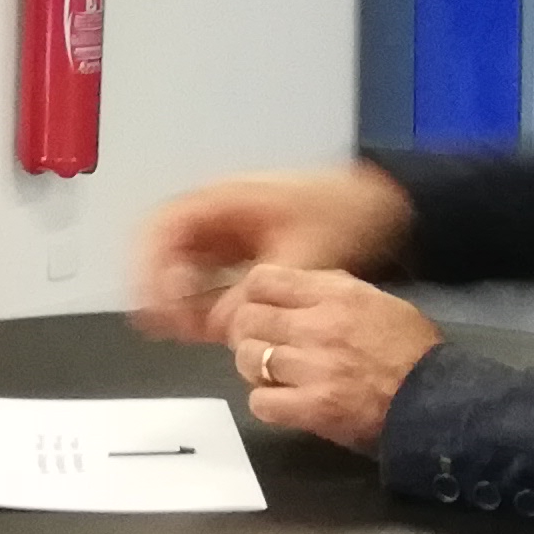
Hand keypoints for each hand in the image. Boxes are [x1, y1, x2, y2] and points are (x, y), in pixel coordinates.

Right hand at [133, 163, 413, 338]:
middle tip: (162, 326)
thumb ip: (261, 293)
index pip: (167, 226)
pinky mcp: (244, 250)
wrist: (380, 202)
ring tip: (180, 334)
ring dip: (179, 297)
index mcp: (226, 199)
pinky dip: (202, 299)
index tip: (159, 304)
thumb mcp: (304, 256)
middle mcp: (219, 212)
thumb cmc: (344, 214)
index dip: (153, 265)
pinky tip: (206, 329)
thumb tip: (225, 327)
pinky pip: (209, 274)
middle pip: (167, 246)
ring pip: (185, 263)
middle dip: (160, 287)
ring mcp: (231, 231)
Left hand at [217, 264, 442, 451]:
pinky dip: (266, 403)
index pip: (263, 280)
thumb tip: (297, 288)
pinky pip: (260, 401)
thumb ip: (334, 291)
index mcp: (336, 294)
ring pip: (247, 359)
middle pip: (248, 319)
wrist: (438, 401)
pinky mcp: (313, 408)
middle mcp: (318, 325)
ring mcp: (313, 368)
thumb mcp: (378, 301)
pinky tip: (283, 402)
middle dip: (248, 333)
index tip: (260, 309)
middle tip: (261, 346)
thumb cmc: (413, 350)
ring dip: (254, 368)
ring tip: (273, 375)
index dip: (252, 296)